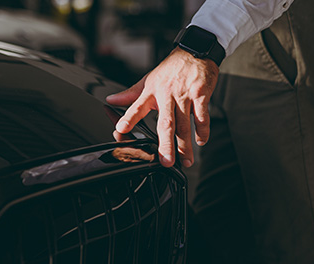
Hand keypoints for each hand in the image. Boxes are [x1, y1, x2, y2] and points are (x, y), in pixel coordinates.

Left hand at [106, 48, 218, 167]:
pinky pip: (202, 115)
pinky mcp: (201, 94)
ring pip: (185, 123)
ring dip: (185, 144)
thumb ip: (130, 94)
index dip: (129, 118)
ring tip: (186, 160)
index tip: (122, 129)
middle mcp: (167, 94)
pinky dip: (203, 130)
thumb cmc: (170, 69)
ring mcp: (185, 94)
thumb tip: (110, 100)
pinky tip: (201, 141)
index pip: (137, 106)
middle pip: (166, 122)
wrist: (195, 51)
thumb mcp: (148, 79)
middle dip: (166, 144)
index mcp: (152, 91)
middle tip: (165, 161)